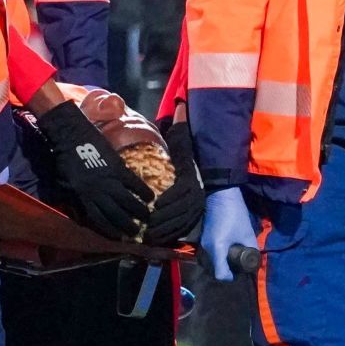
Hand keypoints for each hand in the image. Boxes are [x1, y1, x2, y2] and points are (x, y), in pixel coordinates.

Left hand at [32, 99, 153, 239]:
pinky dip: (144, 191)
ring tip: (148, 217)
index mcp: (84, 197)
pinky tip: (151, 197)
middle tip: (137, 231)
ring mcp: (110, 180)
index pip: (99, 220)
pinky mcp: (119, 168)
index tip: (119, 237)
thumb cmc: (65, 160)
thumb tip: (84, 211)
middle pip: (116, 215)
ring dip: (139, 211)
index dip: (110, 230)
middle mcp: (98, 193)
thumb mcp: (66, 184)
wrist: (71, 137)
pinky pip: (134, 183)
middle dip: (128, 226)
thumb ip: (77, 198)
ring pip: (128, 202)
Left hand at [144, 119, 204, 244]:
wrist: (200, 176)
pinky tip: (153, 238)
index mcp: (192, 182)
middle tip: (144, 225)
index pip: (179, 195)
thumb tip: (181, 107)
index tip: (153, 207)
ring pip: (178, 225)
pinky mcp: (193, 222)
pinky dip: (167, 236)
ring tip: (145, 235)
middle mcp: (197, 199)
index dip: (166, 203)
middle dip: (161, 221)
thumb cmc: (184, 160)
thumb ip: (180, 131)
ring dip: (162, 232)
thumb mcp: (182, 145)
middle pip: (178, 214)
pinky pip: (180, 232)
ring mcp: (196, 212)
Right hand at [198, 187, 256, 281]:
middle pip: (214, 269)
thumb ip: (252, 249)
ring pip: (211, 261)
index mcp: (217, 249)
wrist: (221, 195)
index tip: (239, 273)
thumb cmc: (235, 214)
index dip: (230, 277)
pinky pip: (209, 253)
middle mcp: (207, 248)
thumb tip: (255, 261)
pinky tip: (227, 250)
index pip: (220, 274)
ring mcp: (203, 243)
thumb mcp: (247, 233)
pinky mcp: (203, 238)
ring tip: (233, 258)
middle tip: (238, 266)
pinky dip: (217, 255)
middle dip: (226, 270)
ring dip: (221, 263)